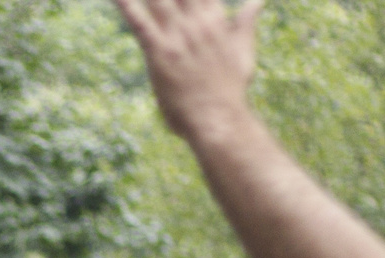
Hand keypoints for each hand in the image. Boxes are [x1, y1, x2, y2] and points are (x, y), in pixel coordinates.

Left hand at [112, 0, 265, 142]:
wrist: (219, 118)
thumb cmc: (229, 89)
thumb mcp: (243, 49)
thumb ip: (246, 20)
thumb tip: (259, 0)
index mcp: (215, 18)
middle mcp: (196, 21)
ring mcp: (177, 35)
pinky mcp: (159, 51)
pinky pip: (138, 20)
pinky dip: (125, 5)